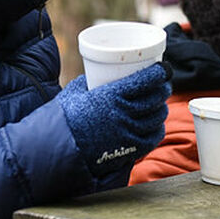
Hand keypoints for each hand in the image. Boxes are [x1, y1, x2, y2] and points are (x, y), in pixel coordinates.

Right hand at [56, 62, 171, 176]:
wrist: (56, 149)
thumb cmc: (64, 118)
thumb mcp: (76, 92)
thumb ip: (91, 82)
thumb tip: (98, 74)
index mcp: (111, 95)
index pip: (146, 80)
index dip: (160, 72)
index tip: (163, 68)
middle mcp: (123, 113)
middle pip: (155, 98)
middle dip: (163, 88)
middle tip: (163, 83)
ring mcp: (127, 133)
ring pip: (157, 117)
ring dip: (162, 107)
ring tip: (159, 102)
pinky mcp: (128, 150)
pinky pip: (152, 138)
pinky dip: (158, 129)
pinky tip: (156, 124)